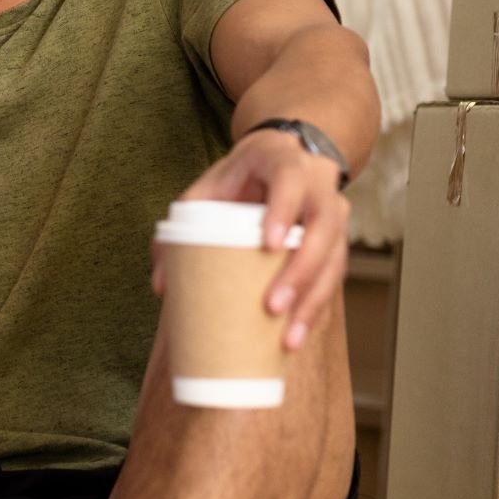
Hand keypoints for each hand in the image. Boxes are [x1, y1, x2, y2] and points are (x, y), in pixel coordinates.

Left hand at [160, 130, 350, 351]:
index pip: (290, 179)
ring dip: (312, 300)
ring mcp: (334, 213)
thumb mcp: (209, 187)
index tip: (269, 244)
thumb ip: (184, 224)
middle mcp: (318, 184)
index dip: (283, 210)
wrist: (277, 160)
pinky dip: (315, 306)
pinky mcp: (337, 242)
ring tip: (288, 338)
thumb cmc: (239, 176)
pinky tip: (296, 334)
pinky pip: (333, 276)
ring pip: (335, 257)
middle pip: (323, 226)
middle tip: (273, 307)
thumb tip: (162, 284)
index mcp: (282, 160)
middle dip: (300, 271)